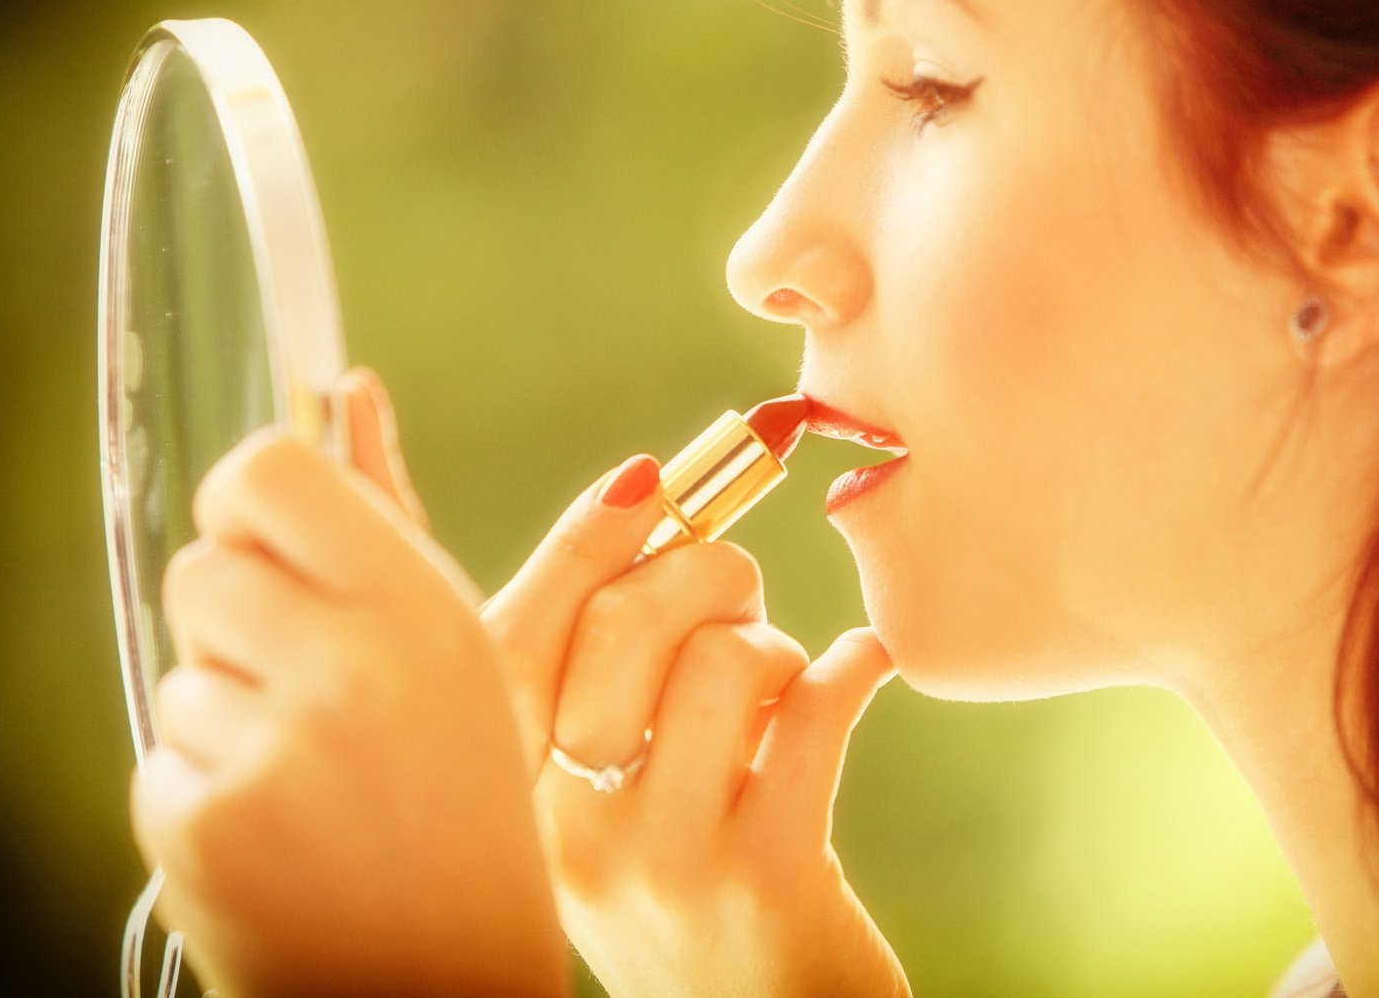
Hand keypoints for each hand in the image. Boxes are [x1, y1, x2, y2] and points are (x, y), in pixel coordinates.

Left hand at [131, 369, 566, 997]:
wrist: (444, 968)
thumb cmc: (464, 794)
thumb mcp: (459, 640)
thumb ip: (391, 510)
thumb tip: (349, 389)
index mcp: (420, 612)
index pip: (264, 472)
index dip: (260, 499)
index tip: (284, 540)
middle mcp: (344, 673)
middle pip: (204, 566)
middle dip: (243, 611)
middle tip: (313, 677)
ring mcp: (267, 754)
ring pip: (181, 667)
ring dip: (228, 704)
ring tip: (311, 766)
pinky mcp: (201, 827)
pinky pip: (161, 753)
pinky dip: (206, 781)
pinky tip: (279, 821)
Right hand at [482, 456, 909, 996]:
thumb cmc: (697, 900)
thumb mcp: (612, 816)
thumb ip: (608, 701)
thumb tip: (653, 515)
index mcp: (521, 807)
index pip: (512, 642)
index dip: (580, 542)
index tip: (650, 479)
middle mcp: (572, 833)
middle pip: (621, 624)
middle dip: (701, 564)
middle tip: (741, 585)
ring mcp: (666, 859)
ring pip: (722, 659)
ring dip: (773, 642)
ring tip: (784, 681)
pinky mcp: (768, 877)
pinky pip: (817, 712)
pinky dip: (855, 666)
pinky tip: (866, 669)